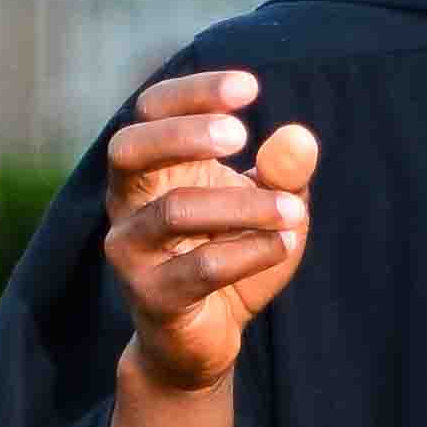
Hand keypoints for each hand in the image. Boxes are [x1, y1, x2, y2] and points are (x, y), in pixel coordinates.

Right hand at [105, 69, 315, 392]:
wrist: (206, 339)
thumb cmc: (232, 254)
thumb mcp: (269, 205)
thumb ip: (283, 172)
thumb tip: (299, 136)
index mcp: (152, 167)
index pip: (151, 110)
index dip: (193, 93)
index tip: (250, 88)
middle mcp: (127, 202)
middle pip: (128, 149)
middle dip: (184, 134)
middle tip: (241, 135)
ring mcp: (131, 251)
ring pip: (174, 211)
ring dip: (243, 205)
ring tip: (293, 211)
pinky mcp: (151, 296)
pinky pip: (199, 267)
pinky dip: (250, 251)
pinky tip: (285, 245)